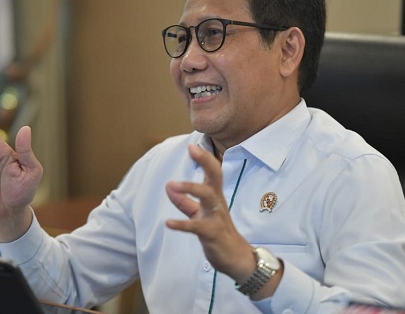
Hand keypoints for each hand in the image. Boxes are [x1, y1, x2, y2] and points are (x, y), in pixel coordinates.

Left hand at [165, 144, 254, 281]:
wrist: (236, 258)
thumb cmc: (218, 232)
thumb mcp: (199, 214)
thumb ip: (184, 201)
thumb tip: (168, 186)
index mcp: (215, 196)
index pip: (212, 172)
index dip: (204, 158)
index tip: (192, 145)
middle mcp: (217, 202)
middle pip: (215, 177)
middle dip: (205, 161)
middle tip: (192, 149)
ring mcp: (216, 217)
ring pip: (208, 196)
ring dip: (191, 188)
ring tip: (173, 184)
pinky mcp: (212, 233)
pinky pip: (197, 226)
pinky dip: (182, 224)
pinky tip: (168, 223)